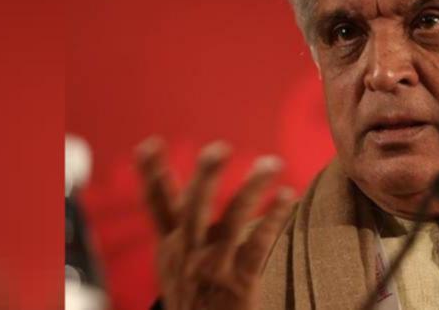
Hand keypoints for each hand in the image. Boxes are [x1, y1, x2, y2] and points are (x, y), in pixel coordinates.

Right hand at [136, 138, 296, 309]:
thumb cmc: (195, 299)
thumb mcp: (177, 263)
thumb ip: (182, 225)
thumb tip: (195, 183)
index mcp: (171, 245)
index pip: (156, 204)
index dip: (151, 174)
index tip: (150, 143)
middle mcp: (187, 253)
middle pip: (193, 208)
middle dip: (205, 177)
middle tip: (219, 148)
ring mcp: (212, 269)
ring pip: (231, 221)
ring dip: (251, 189)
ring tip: (270, 162)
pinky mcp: (238, 284)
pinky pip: (258, 246)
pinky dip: (274, 218)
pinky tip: (288, 195)